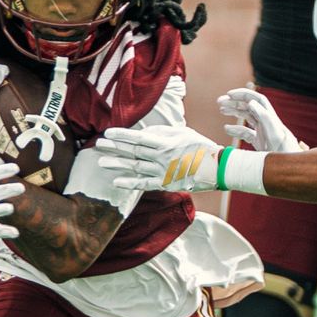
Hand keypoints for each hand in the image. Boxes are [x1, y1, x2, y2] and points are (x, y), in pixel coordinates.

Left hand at [96, 125, 222, 191]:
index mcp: (166, 143)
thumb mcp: (183, 133)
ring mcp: (163, 172)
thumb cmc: (201, 147)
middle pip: (133, 152)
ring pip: (135, 167)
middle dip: (115, 148)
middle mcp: (161, 158)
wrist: (217, 168)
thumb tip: (144, 133)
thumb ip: (163, 132)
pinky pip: (144, 184)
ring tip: (101, 162)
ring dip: (117, 164)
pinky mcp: (166, 184)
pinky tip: (116, 181)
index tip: (108, 133)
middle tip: (99, 145)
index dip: (122, 135)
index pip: (138, 138)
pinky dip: (130, 183)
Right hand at [218, 87, 305, 152]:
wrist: (292, 172)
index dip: (244, 94)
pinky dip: (236, 130)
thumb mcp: (276, 136)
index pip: (257, 100)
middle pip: (250, 107)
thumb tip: (251, 102)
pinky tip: (227, 129)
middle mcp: (267, 124)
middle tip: (219, 101)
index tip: (229, 94)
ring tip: (221, 110)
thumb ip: (265, 119)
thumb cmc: (287, 155)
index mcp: (272, 119)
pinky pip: (247, 133)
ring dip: (234, 112)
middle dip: (235, 102)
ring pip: (247, 118)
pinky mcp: (261, 143)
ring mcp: (264, 133)